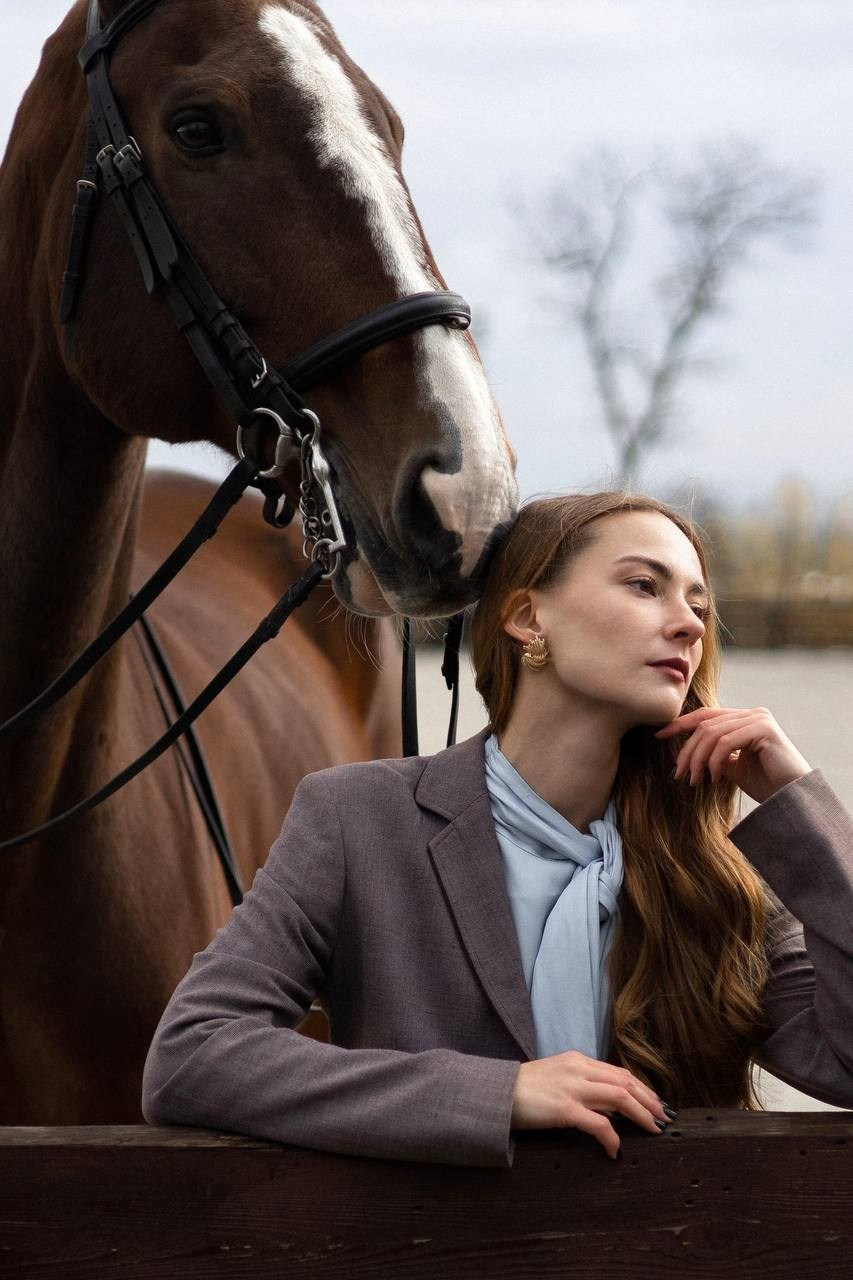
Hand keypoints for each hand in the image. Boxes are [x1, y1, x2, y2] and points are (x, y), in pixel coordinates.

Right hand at [510, 1050, 672, 1158]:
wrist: (496, 1092)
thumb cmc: (524, 1089)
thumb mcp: (557, 1078)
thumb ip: (581, 1085)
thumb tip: (608, 1108)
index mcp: (577, 1060)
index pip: (618, 1072)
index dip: (642, 1088)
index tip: (656, 1103)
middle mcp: (579, 1069)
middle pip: (625, 1082)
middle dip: (649, 1100)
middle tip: (663, 1118)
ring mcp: (572, 1087)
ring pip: (619, 1097)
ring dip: (641, 1114)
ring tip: (652, 1129)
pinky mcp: (564, 1108)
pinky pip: (598, 1123)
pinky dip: (612, 1137)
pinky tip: (615, 1149)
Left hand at [654, 706, 810, 803]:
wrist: (793, 798)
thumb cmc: (765, 784)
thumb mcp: (731, 766)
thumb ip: (713, 754)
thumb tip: (683, 756)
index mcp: (744, 718)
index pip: (705, 716)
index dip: (679, 724)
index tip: (658, 735)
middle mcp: (752, 713)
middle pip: (705, 725)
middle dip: (687, 750)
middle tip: (679, 774)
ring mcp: (759, 718)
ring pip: (712, 733)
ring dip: (698, 759)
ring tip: (695, 781)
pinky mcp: (764, 728)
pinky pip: (726, 741)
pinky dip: (714, 760)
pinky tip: (713, 778)